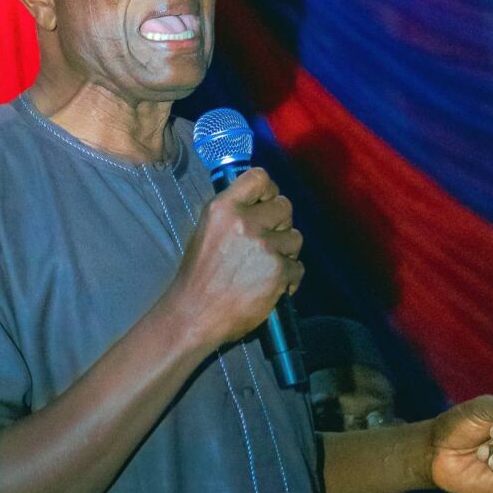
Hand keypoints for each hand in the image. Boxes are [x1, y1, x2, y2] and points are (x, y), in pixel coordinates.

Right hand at [169, 168, 303, 347]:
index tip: (267, 203)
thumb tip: (260, 200)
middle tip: (267, 242)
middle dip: (280, 224)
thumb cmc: (199, 275)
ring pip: (295, 238)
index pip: (260, 178)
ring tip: (264, 267)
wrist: (194, 315)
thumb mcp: (207, 230)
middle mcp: (244, 222)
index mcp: (223, 208)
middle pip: (285, 206)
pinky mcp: (278, 272)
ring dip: (285, 252)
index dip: (269, 190)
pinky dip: (288, 278)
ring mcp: (263, 247)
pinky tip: (268, 285)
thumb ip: (233, 211)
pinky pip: (298, 267)